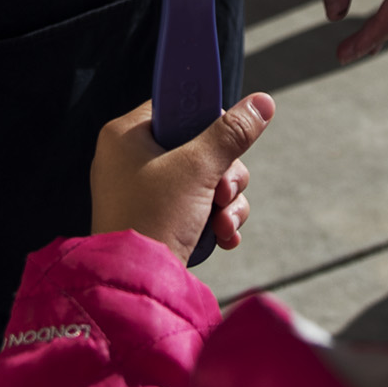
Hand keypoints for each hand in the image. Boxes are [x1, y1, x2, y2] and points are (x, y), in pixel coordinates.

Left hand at [91, 94, 274, 262]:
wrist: (137, 284)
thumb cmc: (153, 217)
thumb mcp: (198, 168)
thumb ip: (231, 134)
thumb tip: (262, 102)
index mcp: (126, 135)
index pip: (176, 105)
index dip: (207, 120)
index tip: (225, 138)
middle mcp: (131, 159)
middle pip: (199, 146)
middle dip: (224, 174)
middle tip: (223, 190)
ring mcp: (144, 192)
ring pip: (205, 179)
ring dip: (225, 201)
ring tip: (221, 222)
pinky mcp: (158, 219)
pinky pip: (197, 206)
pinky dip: (214, 219)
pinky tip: (222, 235)